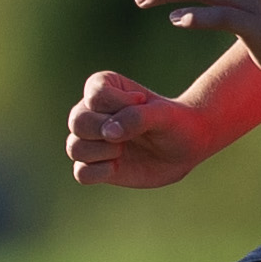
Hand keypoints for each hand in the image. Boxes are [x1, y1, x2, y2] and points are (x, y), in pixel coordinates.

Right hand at [65, 69, 214, 188]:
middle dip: (102, 131)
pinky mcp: (95, 165)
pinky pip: (80, 173)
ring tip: (123, 151)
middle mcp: (92, 113)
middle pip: (77, 121)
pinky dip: (97, 172)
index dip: (118, 104)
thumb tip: (108, 134)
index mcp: (103, 88)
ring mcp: (92, 140)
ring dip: (100, 152)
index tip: (141, 101)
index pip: (94, 95)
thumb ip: (136, 117)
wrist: (186, 147)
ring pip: (74, 147)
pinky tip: (117, 167)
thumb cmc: (174, 123)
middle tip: (128, 135)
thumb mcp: (163, 115)